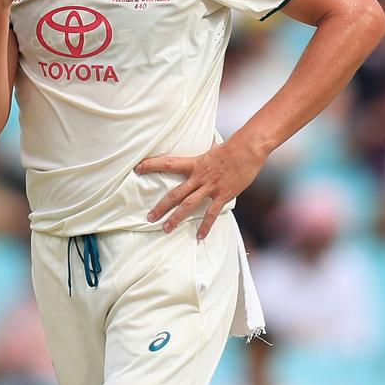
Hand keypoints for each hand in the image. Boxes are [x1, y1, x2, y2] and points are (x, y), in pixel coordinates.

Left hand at [135, 138, 266, 238]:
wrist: (247, 149)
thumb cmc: (231, 147)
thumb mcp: (211, 150)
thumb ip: (203, 158)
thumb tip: (202, 155)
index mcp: (194, 164)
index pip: (168, 162)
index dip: (152, 165)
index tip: (137, 168)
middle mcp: (199, 177)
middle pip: (175, 194)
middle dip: (161, 206)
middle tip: (150, 217)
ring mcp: (210, 187)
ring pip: (188, 205)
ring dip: (176, 218)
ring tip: (166, 228)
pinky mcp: (223, 195)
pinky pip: (211, 213)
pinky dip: (205, 226)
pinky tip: (199, 236)